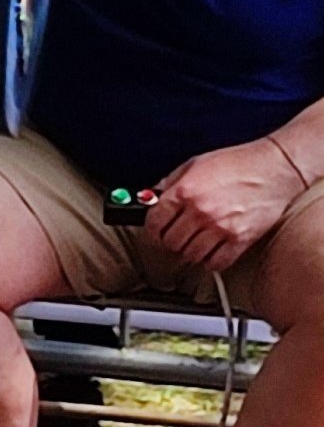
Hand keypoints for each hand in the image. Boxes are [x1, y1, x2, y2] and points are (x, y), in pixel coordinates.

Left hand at [147, 139, 309, 273]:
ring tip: (196, 243)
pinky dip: (211, 262)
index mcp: (184, 192)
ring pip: (191, 255)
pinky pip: (217, 262)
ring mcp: (220, 227)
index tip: (157, 230)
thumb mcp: (195, 164)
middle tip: (178, 236)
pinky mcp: (241, 239)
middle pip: (171, 242)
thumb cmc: (237, 163)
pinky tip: (212, 252)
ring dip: (190, 252)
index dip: (153, 228)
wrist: (274, 168)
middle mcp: (200, 211)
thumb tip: (151, 198)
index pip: (154, 222)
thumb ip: (170, 182)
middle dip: (171, 240)